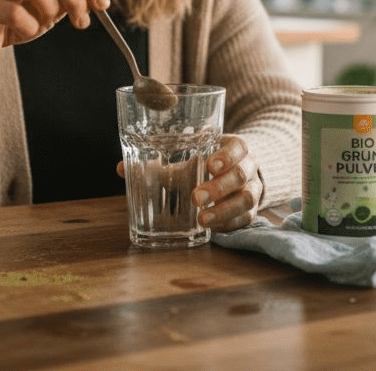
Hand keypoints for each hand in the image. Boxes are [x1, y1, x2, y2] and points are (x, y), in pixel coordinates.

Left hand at [112, 136, 262, 230]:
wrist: (237, 174)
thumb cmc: (207, 164)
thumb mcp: (189, 160)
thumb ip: (160, 166)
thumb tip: (121, 169)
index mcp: (236, 147)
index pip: (239, 147)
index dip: (226, 156)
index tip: (209, 165)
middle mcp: (250, 167)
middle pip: (242, 175)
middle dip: (219, 187)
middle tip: (195, 198)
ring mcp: (254, 189)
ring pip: (248, 199)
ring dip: (224, 210)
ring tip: (202, 220)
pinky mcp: (251, 211)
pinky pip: (246, 219)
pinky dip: (229, 223)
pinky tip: (211, 228)